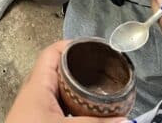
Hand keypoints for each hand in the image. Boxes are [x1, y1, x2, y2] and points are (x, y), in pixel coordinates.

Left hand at [6, 41, 128, 122]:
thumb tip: (126, 121)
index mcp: (38, 83)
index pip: (53, 52)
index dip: (73, 46)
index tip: (96, 49)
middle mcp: (35, 91)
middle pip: (58, 70)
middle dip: (81, 69)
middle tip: (104, 70)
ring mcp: (36, 107)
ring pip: (59, 89)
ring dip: (77, 88)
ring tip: (101, 89)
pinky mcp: (38, 119)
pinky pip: (58, 105)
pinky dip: (73, 103)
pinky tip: (88, 111)